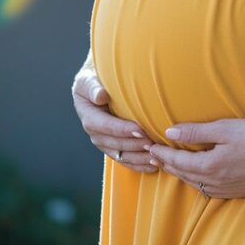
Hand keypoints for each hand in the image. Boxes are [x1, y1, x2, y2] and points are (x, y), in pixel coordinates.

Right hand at [71, 55, 156, 172]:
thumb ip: (93, 87)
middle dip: (134, 145)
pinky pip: (125, 158)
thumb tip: (100, 96)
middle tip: (152, 144)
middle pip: (114, 143)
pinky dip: (138, 164)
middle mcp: (94, 132)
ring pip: (121, 154)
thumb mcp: (89, 78)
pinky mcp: (113, 146)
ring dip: (138, 158)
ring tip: (156, 158)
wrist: (98, 83)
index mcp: (88, 115)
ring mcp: (104, 141)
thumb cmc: (95, 78)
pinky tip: (153, 166)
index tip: (139, 129)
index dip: (121, 129)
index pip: (104, 125)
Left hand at [147, 118, 244, 198]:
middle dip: (168, 165)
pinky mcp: (237, 192)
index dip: (162, 154)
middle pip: (183, 174)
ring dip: (181, 174)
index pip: (177, 160)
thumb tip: (169, 132)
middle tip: (154, 157)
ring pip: (195, 184)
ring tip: (172, 166)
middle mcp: (214, 182)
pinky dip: (197, 182)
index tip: (149, 147)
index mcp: (208, 166)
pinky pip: (209, 190)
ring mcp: (226, 190)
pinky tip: (199, 178)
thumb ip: (196, 131)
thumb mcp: (225, 129)